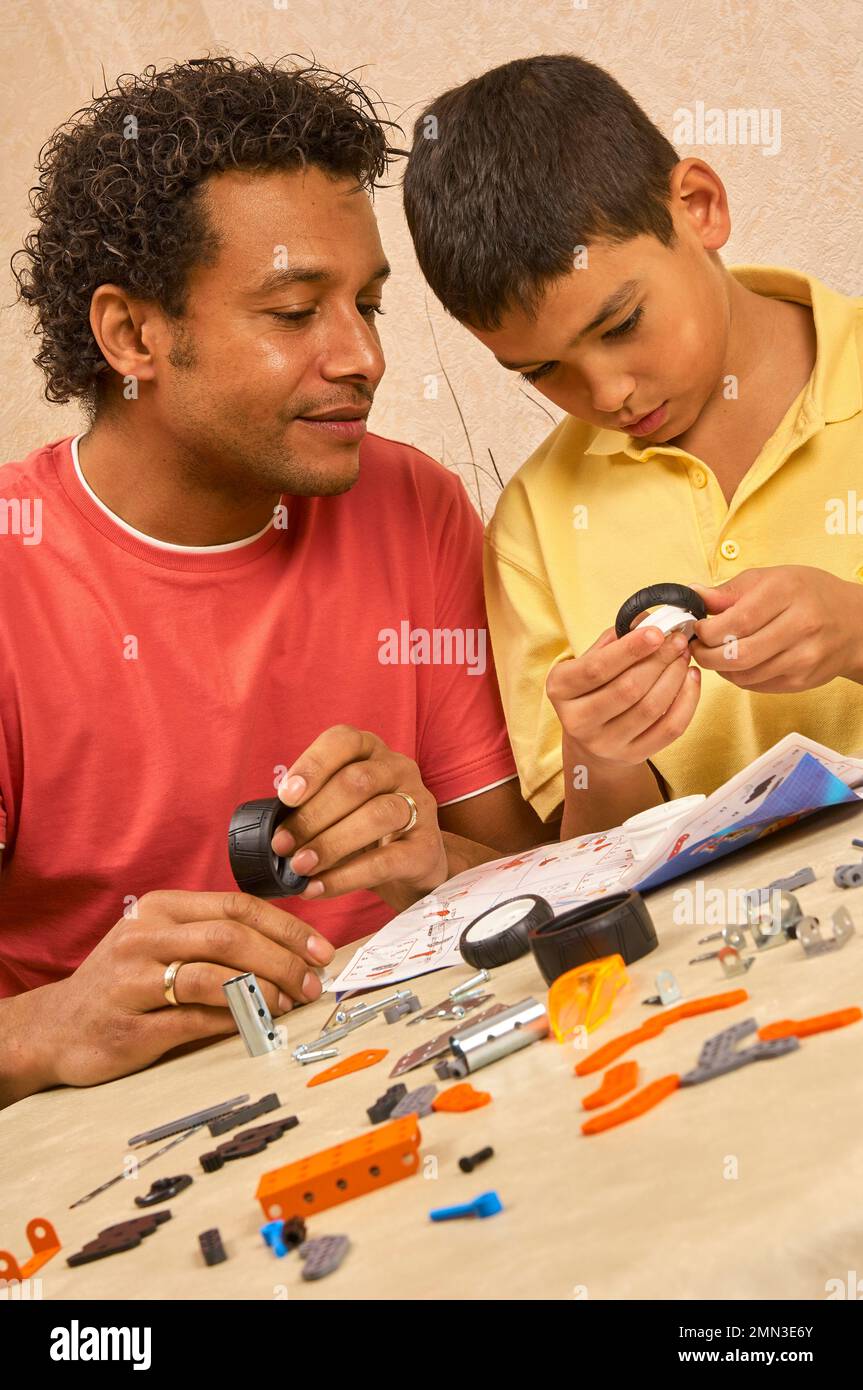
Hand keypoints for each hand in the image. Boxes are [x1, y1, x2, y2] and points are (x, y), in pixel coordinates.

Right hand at [35, 889, 334, 1088]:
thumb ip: (215, 939)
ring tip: (290, 1003)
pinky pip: (194, 1021)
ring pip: (213, 977)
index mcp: (160, 908)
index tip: (320, 949)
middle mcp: (144, 937)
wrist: (55, 1028)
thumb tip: (290, 951)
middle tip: (311, 982)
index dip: (286, 927)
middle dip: (283, 959)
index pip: (237, 906)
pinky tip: (256, 1024)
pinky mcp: (129, 1026)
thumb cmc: (124, 982)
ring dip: (263, 991)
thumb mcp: (162, 942)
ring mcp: (132, 980)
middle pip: (230, 938)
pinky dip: (233, 1021)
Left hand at [271, 725, 447, 901]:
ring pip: (376, 816)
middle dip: (312, 815)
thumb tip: (267, 830)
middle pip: (357, 783)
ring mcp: (419, 806)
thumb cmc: (363, 830)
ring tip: (299, 866)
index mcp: (370, 751)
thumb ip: (308, 808)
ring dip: (330, 843)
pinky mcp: (427, 847)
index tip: (285, 796)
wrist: (412, 865)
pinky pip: (386, 860)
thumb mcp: (336, 808)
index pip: (343, 741)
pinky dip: (347, 876)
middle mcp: (398, 770)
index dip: (313, 765)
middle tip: (282, 844)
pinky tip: (319, 886)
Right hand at [546, 623, 700, 766]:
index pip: (596, 669)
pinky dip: (687, 701)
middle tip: (677, 640)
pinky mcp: (632, 755)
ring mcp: (605, 744)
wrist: (591, 740)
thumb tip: (648, 618)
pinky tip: (690, 679)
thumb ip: (614, 640)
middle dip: (659, 660)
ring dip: (674, 677)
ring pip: (651, 708)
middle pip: (628, 689)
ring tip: (683, 656)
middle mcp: (578, 721)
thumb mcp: (590, 662)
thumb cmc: (592, 690)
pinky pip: (669, 729)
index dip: (630, 650)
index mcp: (561, 690)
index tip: (656, 632)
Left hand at [689, 567, 862, 691]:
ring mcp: (803, 657)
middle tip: (698, 648)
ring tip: (716, 654)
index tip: (697, 629)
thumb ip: (731, 590)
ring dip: (721, 668)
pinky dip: (739, 677)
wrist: (855, 624)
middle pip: (738, 654)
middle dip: (707, 654)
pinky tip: (738, 663)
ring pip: (744, 675)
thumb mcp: (772, 578)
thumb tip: (694, 596)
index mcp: (787, 592)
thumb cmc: (810, 595)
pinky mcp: (802, 681)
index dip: (708, 630)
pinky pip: (756, 686)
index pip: (737, 620)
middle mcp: (800, 625)